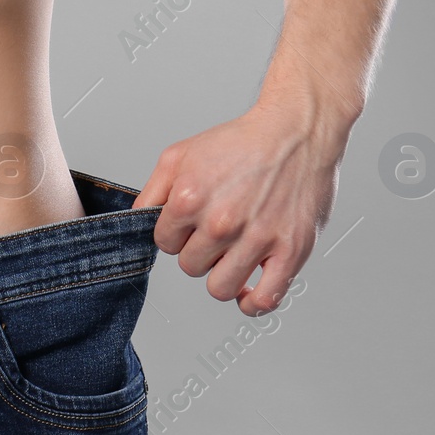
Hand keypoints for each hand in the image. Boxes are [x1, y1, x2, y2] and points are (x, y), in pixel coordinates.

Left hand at [131, 101, 346, 315]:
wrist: (296, 131)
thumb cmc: (241, 142)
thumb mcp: (179, 154)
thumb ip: (152, 192)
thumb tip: (138, 222)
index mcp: (189, 198)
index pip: (164, 244)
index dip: (177, 234)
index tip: (192, 223)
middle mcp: (221, 222)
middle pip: (190, 267)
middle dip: (199, 251)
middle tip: (218, 230)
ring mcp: (256, 239)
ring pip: (220, 288)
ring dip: (222, 274)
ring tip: (232, 254)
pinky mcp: (290, 251)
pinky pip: (265, 299)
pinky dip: (252, 303)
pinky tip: (248, 291)